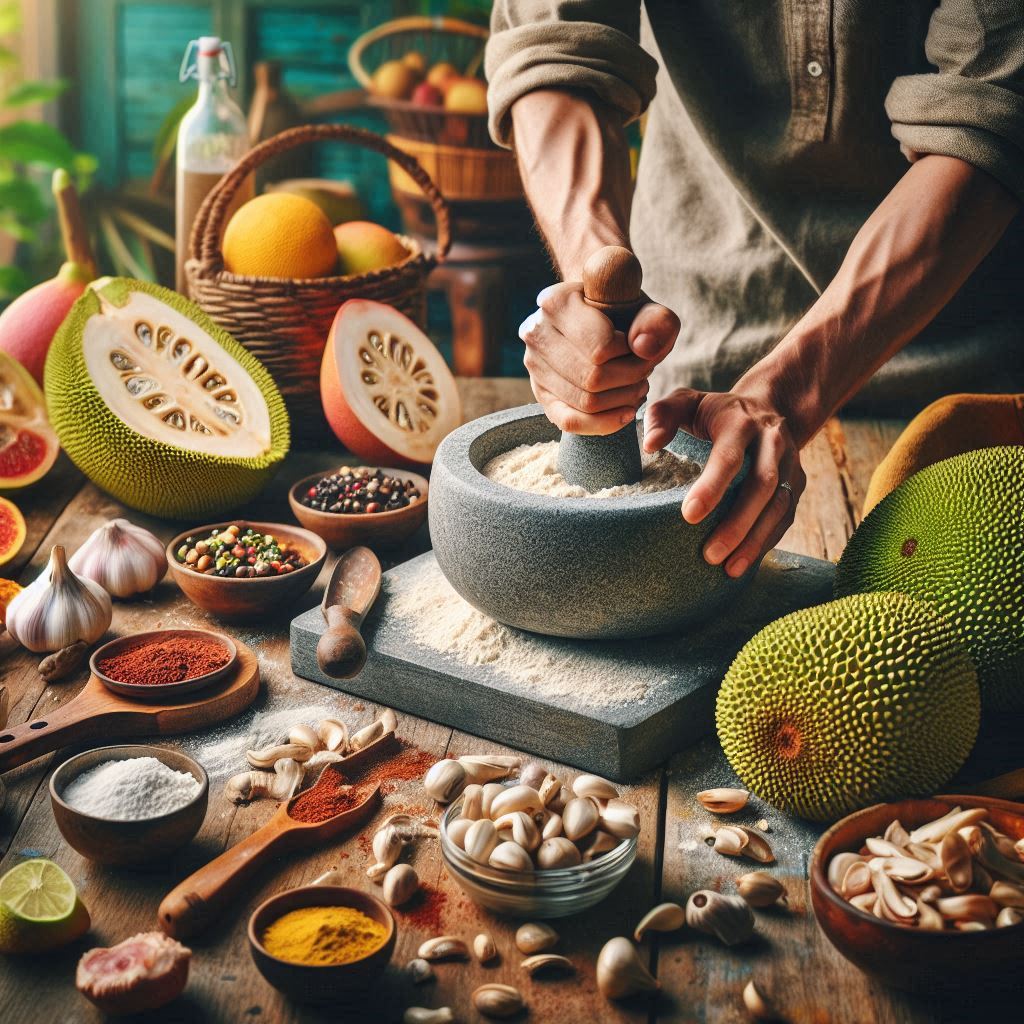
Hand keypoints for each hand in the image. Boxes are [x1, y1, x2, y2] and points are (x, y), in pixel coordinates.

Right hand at [519, 282, 679, 434]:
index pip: (599, 348)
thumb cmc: (625, 313)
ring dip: (622, 400)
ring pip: (585, 402)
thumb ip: (656, 322)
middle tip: (646, 371)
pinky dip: (603, 423)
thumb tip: (643, 348)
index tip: (642, 347)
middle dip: (630, 380)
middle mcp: (536, 333)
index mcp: (556, 302)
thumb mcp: (649, 310)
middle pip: (593, 378)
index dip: (630, 355)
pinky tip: (626, 413)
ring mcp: (534, 366)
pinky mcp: (540, 393)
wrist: (601, 320)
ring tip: (638, 387)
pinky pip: (569, 421)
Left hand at [643, 388, 804, 576]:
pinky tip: (745, 562)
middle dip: (738, 523)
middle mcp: (772, 441)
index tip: (689, 515)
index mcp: (741, 421)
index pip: (728, 457)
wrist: (769, 406)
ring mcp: (791, 464)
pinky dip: (767, 541)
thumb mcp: (686, 402)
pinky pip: (786, 517)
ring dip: (756, 540)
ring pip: (780, 505)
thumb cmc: (715, 412)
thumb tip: (649, 445)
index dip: (712, 487)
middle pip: (762, 485)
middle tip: (710, 554)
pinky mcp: (798, 483)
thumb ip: (662, 415)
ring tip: (730, 569)